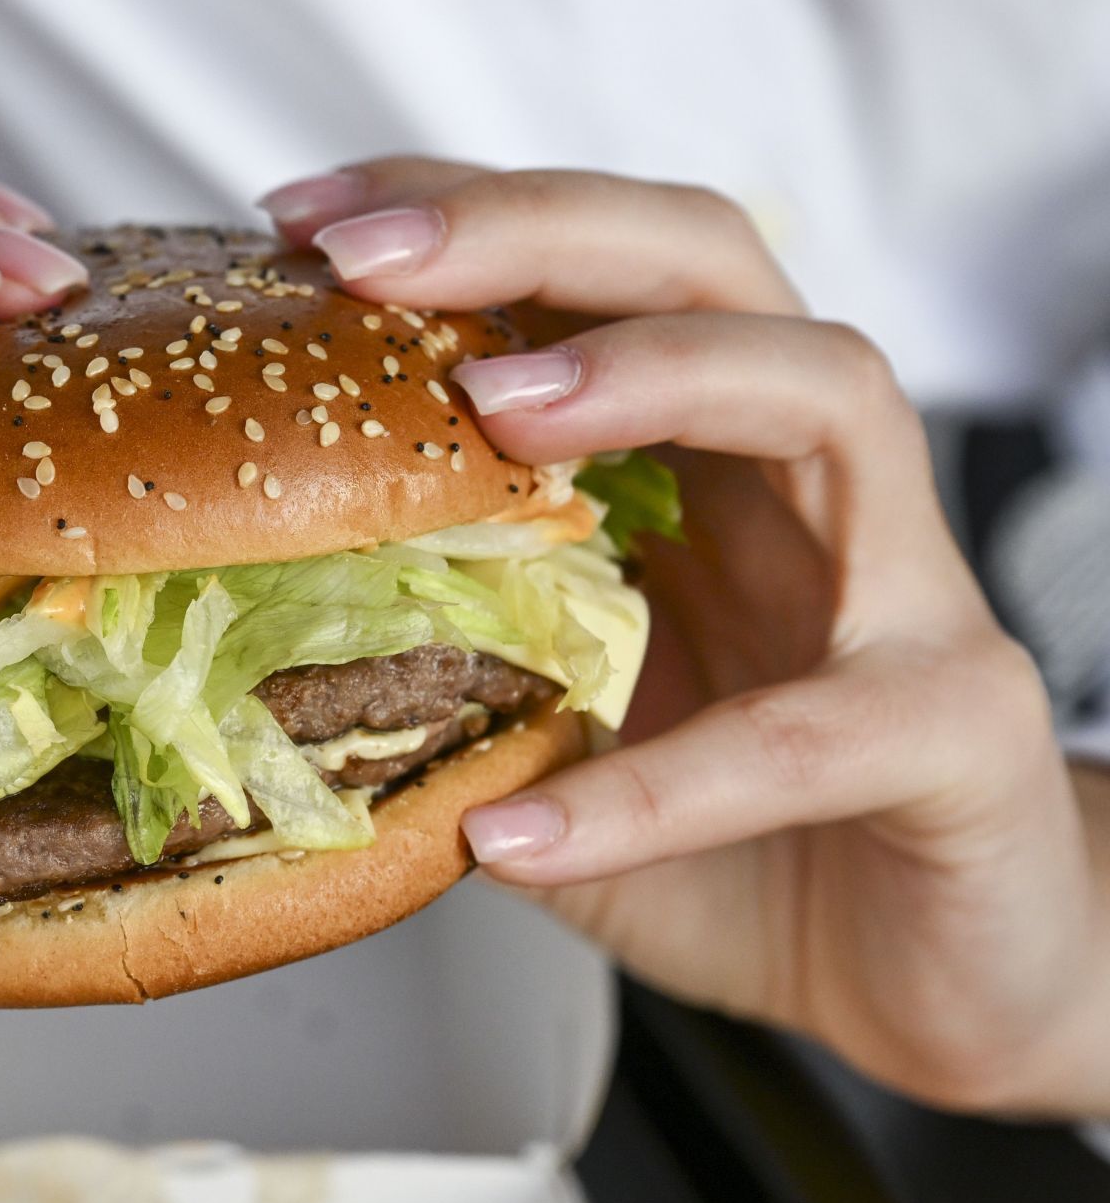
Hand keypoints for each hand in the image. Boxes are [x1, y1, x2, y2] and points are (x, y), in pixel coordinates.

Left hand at [263, 161, 1109, 1116]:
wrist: (924, 982)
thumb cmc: (734, 843)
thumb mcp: (553, 736)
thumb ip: (444, 676)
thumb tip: (247, 662)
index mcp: (699, 459)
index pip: (591, 273)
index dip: (456, 220)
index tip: (303, 221)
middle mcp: (804, 482)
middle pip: (707, 263)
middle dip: (534, 230)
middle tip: (371, 253)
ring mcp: (901, 588)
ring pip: (825, 389)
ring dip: (650, 373)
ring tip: (491, 412)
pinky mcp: (955, 729)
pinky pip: (811, 733)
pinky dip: (655, 783)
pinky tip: (521, 831)